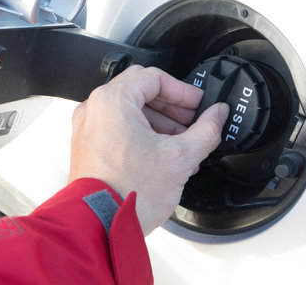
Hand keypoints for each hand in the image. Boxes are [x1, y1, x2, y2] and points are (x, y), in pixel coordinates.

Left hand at [68, 65, 228, 234]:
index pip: (154, 78)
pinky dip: (140, 134)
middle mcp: (94, 110)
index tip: (198, 104)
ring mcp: (87, 129)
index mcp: (113, 101)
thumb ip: (206, 130)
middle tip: (192, 120)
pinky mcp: (87, 147)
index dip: (183, 90)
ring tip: (181, 142)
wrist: (100, 227)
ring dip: (158, 121)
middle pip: (140, 91)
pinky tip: (161, 153)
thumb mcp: (180, 158)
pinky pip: (117, 128)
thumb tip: (218, 115)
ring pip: (129, 111)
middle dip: (172, 106)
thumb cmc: (127, 194)